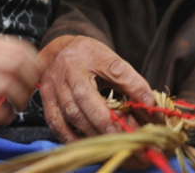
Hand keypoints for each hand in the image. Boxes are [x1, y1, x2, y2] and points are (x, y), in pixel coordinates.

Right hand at [0, 34, 42, 124]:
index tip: (37, 75)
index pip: (21, 50)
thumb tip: (39, 65)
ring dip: (19, 100)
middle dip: (29, 83)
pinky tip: (5, 116)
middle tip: (29, 93)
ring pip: (6, 87)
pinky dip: (4, 114)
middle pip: (16, 67)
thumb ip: (7, 54)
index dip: (35, 65)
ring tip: (18, 106)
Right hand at [38, 35, 154, 143]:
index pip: (115, 70)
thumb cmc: (88, 57)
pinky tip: (88, 145)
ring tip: (112, 143)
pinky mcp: (46, 102)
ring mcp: (53, 87)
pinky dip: (72, 138)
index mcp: (88, 55)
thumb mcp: (110, 59)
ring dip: (92, 132)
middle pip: (85, 97)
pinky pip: (57, 125)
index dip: (132, 87)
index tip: (148, 105)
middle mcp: (67, 71)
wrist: (57, 51)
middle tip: (127, 136)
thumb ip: (129, 80)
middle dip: (106, 121)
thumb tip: (148, 104)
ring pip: (70, 114)